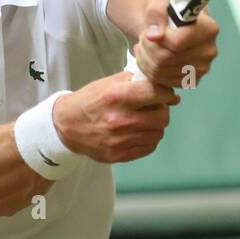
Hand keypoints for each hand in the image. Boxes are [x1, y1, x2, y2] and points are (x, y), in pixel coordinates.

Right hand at [52, 71, 179, 163]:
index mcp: (116, 97)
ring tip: (142, 120)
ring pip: (158, 133)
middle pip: (162, 117)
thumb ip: (139, 83)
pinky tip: (136, 132)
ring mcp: (120, 141)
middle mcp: (119, 120)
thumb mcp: (109, 83)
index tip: (165, 94)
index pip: (156, 93)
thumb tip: (172, 96)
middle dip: (162, 110)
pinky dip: (147, 139)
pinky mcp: (119, 155)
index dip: (166, 93)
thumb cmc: (90, 101)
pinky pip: (149, 147)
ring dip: (155, 126)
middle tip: (152, 108)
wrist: (67, 126)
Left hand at [132, 0, 218, 87]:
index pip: (176, 43)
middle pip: (166, 59)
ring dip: (145, 58)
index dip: (158, 38)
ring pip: (161, 72)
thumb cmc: (169, 9)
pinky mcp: (191, 80)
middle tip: (144, 38)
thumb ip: (156, 11)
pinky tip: (149, 56)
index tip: (153, 29)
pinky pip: (162, 81)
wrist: (173, 22)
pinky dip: (149, 70)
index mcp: (208, 29)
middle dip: (147, 48)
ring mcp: (201, 68)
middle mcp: (209, 51)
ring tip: (144, 45)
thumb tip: (154, 35)